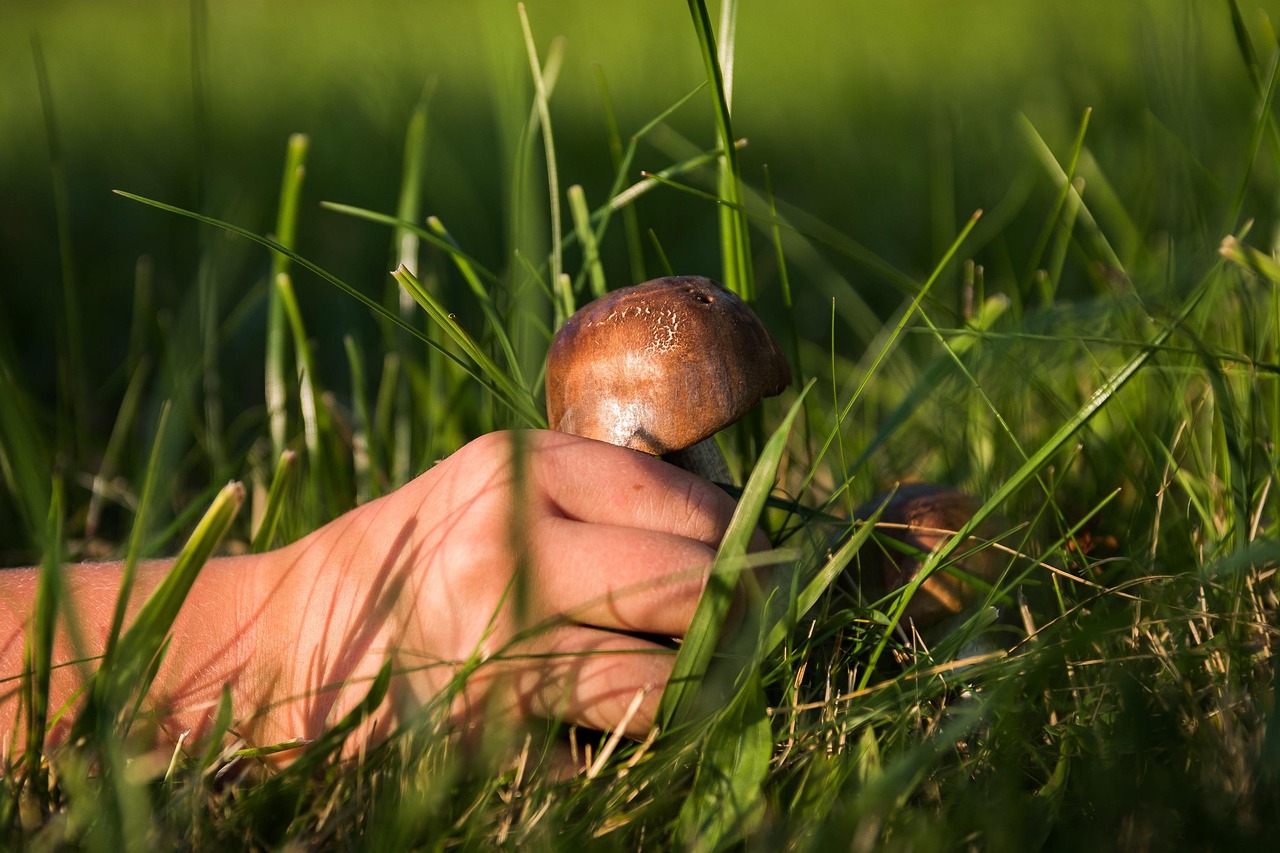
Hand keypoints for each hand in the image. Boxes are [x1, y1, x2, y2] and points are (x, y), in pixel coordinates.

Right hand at [250, 430, 762, 749]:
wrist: (284, 645)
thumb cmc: (411, 557)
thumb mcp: (493, 489)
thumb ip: (597, 496)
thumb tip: (730, 529)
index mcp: (522, 472)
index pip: (687, 506)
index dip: (741, 541)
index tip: (754, 564)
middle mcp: (513, 552)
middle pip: (692, 587)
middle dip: (743, 614)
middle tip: (757, 626)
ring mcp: (500, 652)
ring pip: (665, 684)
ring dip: (700, 690)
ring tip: (703, 681)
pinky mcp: (487, 740)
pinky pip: (607, 751)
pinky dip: (631, 745)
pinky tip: (621, 725)